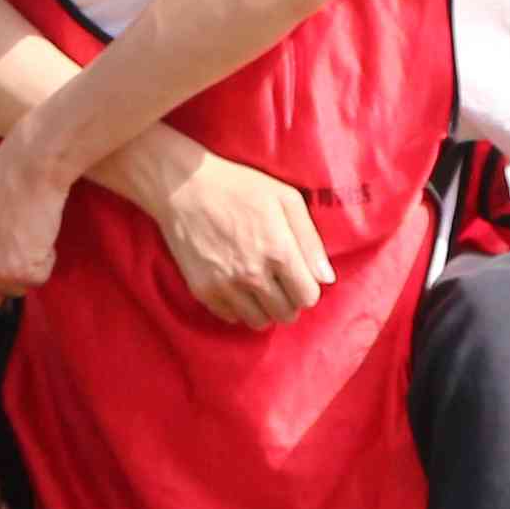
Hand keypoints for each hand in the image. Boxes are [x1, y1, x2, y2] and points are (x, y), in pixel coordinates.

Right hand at [146, 152, 332, 329]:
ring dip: (264, 308)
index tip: (298, 275)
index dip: (307, 287)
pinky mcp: (203, 291)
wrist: (183, 187)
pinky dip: (238, 307)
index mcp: (279, 252)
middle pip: (285, 314)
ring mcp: (226, 286)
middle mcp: (253, 275)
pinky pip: (231, 317)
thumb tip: (326, 278)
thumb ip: (310, 240)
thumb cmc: (238, 187)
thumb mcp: (285, 199)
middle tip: (279, 281)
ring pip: (259, 321)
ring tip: (259, 286)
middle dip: (288, 300)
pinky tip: (237, 286)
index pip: (307, 297)